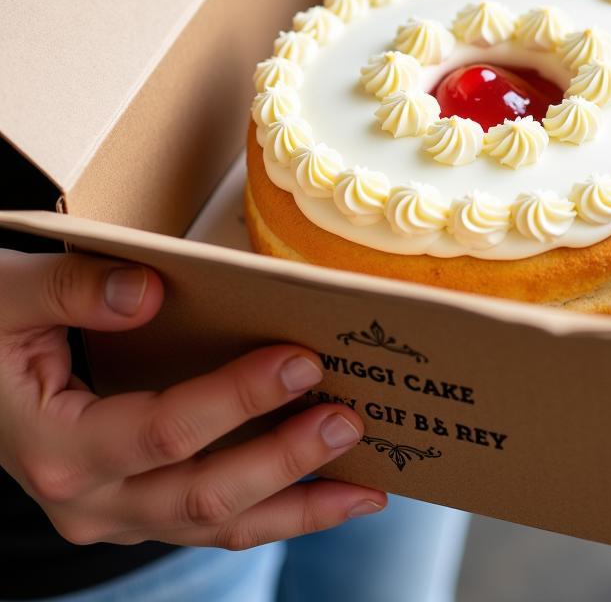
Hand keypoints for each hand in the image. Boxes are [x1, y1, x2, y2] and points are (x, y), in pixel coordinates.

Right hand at [0, 249, 384, 548]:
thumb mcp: (5, 298)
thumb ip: (70, 291)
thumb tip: (149, 291)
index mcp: (57, 445)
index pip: (163, 432)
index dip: (237, 399)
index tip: (302, 361)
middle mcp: (88, 498)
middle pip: (202, 493)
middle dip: (284, 460)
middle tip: (349, 420)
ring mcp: (116, 513)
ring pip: (217, 525)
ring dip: (296, 506)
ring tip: (368, 489)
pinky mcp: (138, 508)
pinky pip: (213, 522)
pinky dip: (276, 512)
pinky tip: (330, 496)